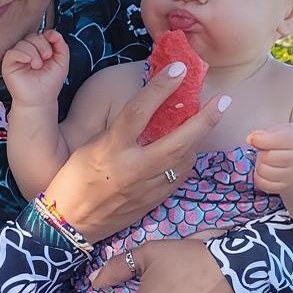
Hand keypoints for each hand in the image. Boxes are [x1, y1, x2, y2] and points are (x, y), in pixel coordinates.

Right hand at [1, 31, 69, 104]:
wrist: (41, 100)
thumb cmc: (49, 84)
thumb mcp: (62, 62)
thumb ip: (61, 45)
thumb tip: (52, 32)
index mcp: (38, 51)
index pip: (41, 35)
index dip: (48, 38)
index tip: (52, 50)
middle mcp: (27, 52)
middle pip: (33, 36)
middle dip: (42, 45)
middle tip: (46, 58)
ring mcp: (17, 58)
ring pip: (23, 43)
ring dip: (34, 53)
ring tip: (37, 66)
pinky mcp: (8, 64)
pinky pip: (13, 52)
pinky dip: (22, 54)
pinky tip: (28, 62)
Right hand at [42, 63, 230, 242]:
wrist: (69, 223)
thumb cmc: (73, 180)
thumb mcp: (89, 148)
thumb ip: (118, 132)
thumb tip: (145, 113)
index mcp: (110, 149)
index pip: (139, 111)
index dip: (161, 87)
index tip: (179, 69)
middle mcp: (132, 168)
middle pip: (177, 140)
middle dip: (204, 119)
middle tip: (222, 100)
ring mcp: (145, 188)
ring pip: (184, 160)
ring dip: (197, 140)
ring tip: (203, 124)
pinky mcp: (152, 203)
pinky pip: (177, 178)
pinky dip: (185, 162)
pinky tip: (186, 153)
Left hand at [248, 124, 292, 193]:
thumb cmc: (290, 142)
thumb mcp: (281, 131)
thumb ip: (264, 134)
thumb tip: (250, 139)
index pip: (271, 141)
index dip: (258, 139)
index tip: (255, 138)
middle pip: (266, 158)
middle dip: (262, 153)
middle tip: (269, 151)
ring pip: (262, 171)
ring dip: (260, 165)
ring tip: (269, 161)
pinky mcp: (287, 187)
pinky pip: (263, 184)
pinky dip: (259, 177)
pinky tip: (267, 170)